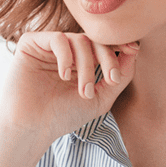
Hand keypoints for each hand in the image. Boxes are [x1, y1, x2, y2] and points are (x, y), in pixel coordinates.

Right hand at [0, 32, 137, 166]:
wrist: (32, 128)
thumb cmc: (63, 116)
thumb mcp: (101, 98)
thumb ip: (120, 76)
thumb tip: (135, 49)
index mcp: (80, 61)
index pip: (103, 44)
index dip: (119, 44)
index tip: (133, 50)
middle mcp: (65, 51)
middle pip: (94, 39)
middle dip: (108, 58)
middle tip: (112, 80)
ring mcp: (47, 46)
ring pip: (78, 40)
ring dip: (87, 65)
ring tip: (84, 90)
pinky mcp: (30, 44)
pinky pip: (57, 38)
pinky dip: (66, 56)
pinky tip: (64, 76)